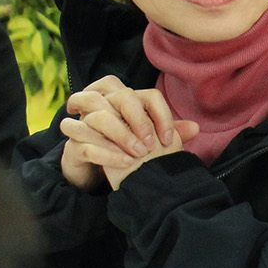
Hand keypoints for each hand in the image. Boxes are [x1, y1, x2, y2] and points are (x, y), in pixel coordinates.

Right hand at [57, 76, 199, 190]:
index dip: (160, 114)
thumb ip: (170, 134)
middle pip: (120, 96)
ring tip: (137, 154)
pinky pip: (82, 140)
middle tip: (151, 145)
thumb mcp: (150, 141)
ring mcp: (84, 123)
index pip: (145, 95)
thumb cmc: (127, 150)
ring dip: (120, 134)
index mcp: (125, 103)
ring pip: (97, 114)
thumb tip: (196, 127)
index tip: (167, 139)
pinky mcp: (72, 144)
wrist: (96, 172)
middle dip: (139, 120)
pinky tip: (124, 163)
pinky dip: (105, 152)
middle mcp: (103, 107)